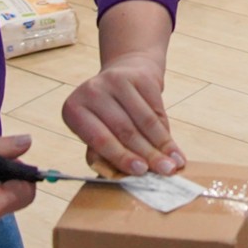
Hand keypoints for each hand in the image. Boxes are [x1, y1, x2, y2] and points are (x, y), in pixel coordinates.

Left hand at [63, 52, 185, 177]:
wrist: (127, 70)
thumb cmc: (108, 112)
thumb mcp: (97, 131)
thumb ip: (103, 154)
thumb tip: (121, 176)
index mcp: (74, 109)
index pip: (100, 139)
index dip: (122, 157)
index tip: (141, 172)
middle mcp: (92, 91)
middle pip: (125, 130)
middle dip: (148, 154)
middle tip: (164, 171)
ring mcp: (117, 80)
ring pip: (145, 121)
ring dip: (162, 145)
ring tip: (174, 163)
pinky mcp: (140, 76)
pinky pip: (157, 110)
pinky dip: (166, 132)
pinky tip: (173, 148)